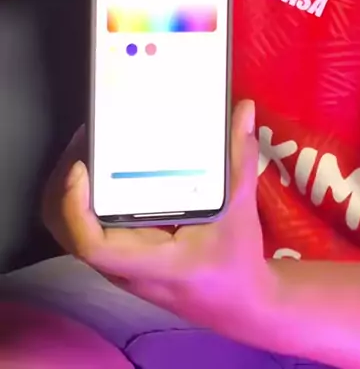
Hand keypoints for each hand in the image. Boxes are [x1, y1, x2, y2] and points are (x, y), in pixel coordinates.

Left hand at [43, 101, 271, 338]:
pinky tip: (98, 169)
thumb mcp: (241, 208)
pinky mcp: (121, 258)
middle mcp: (126, 270)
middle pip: (68, 233)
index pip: (94, 246)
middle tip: (85, 141)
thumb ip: (238, 157)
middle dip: (64, 187)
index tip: (81, 168)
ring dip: (66, 192)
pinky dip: (78, 201)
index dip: (76, 208)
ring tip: (87, 148)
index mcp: (154, 263)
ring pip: (70, 233)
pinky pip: (84, 230)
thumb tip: (243, 108)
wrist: (241, 303)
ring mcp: (119, 266)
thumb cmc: (239, 260)